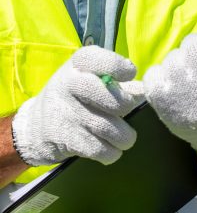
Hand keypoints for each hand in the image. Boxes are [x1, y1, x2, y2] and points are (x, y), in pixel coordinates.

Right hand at [12, 46, 142, 165]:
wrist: (37, 126)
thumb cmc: (78, 96)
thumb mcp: (93, 79)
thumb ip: (120, 83)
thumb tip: (144, 93)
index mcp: (79, 64)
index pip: (99, 59)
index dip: (119, 67)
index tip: (130, 74)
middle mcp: (69, 84)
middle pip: (109, 96)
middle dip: (126, 106)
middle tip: (127, 111)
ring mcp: (64, 112)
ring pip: (107, 127)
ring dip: (124, 136)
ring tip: (126, 137)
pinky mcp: (62, 138)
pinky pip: (97, 148)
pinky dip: (110, 152)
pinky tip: (110, 149)